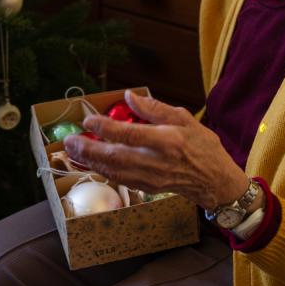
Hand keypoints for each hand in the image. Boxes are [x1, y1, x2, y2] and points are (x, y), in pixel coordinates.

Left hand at [64, 90, 248, 209]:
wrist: (215, 181)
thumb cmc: (202, 146)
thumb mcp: (184, 118)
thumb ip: (155, 108)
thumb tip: (129, 96)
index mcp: (168, 141)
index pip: (130, 135)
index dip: (106, 128)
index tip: (88, 119)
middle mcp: (157, 162)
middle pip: (116, 157)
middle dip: (89, 149)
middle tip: (69, 141)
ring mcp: (151, 179)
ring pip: (113, 171)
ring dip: (90, 162)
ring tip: (73, 151)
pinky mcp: (147, 189)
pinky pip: (120, 179)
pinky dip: (102, 170)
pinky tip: (90, 162)